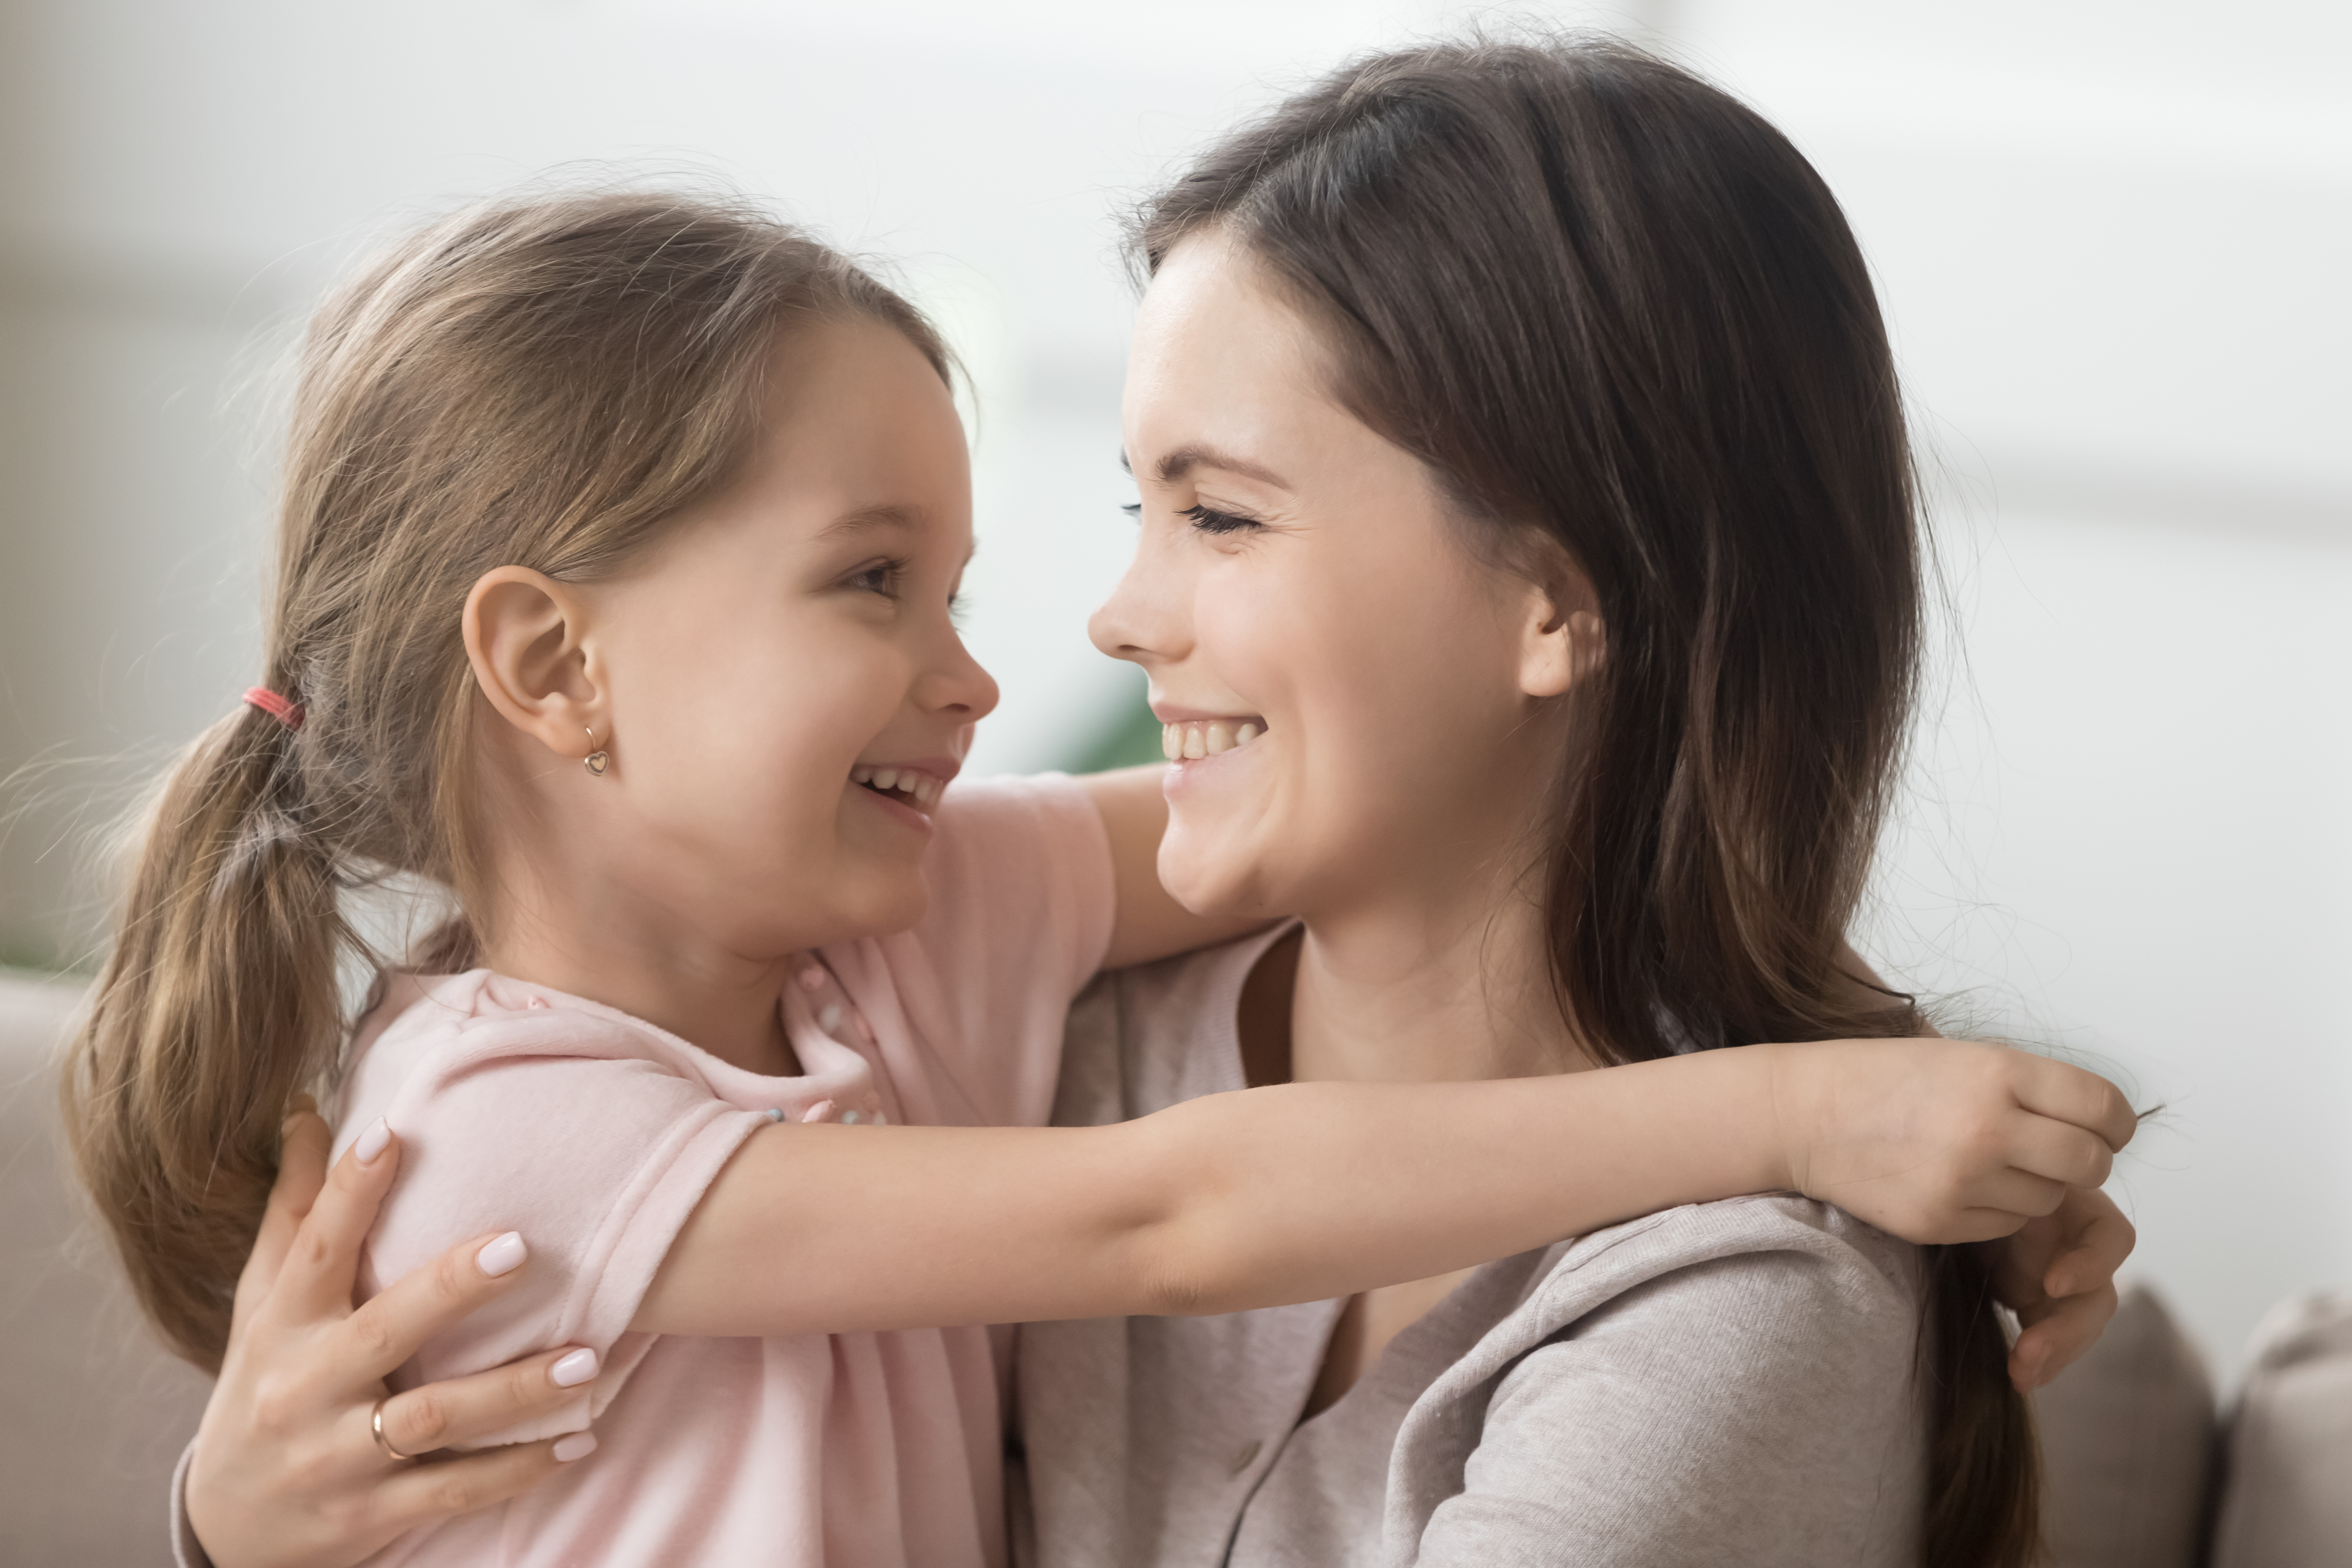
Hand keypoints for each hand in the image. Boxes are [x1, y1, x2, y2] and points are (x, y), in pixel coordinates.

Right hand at [186, 1100, 594, 1567]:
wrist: (223, 1525)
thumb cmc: (262, 1383)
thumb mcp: (261, 1302)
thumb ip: (292, 1212)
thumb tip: (307, 1110)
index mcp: (282, 1325)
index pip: (314, 1248)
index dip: (348, 1191)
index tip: (392, 1132)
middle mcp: (307, 1387)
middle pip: (385, 1330)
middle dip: (450, 1290)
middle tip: (523, 1246)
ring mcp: (339, 1457)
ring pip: (435, 1420)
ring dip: (514, 1391)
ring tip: (588, 1359)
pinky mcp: (370, 1515)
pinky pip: (454, 1492)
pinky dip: (518, 1470)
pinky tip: (579, 1442)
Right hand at [1767, 1038, 2135, 1245]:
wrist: (1801, 1114)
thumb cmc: (1882, 1078)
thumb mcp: (1961, 1056)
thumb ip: (2031, 1087)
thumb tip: (2100, 1125)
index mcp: (1998, 1072)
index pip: (2103, 1108)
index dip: (2114, 1124)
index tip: (2105, 1129)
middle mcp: (1988, 1126)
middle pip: (2089, 1163)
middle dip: (2083, 1161)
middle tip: (2053, 1151)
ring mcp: (1964, 1179)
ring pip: (2049, 1201)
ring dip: (2033, 1186)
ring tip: (1986, 1161)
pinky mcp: (1941, 1221)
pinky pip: (2005, 1227)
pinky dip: (1995, 1210)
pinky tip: (1955, 1182)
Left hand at [1984, 1183, 2136, 1391]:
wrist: (1944, 1192)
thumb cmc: (1969, 1172)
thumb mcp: (1988, 1174)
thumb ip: (2001, 1193)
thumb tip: (1997, 1202)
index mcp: (2074, 1207)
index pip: (2110, 1236)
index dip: (2091, 1263)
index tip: (2052, 1283)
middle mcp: (2076, 1247)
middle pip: (2098, 1296)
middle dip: (2068, 1330)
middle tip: (2030, 1352)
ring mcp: (2061, 1280)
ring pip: (2079, 1325)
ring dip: (2054, 1353)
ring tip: (2021, 1375)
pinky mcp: (2040, 1306)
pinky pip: (2052, 1340)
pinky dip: (2040, 1362)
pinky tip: (2021, 1378)